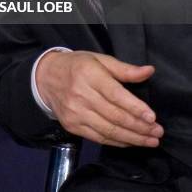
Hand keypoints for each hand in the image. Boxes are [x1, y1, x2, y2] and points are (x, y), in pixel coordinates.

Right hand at [35, 50, 162, 147]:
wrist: (45, 77)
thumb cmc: (76, 66)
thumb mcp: (98, 59)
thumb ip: (124, 69)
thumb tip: (148, 71)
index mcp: (88, 74)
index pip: (115, 94)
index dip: (135, 107)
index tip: (152, 117)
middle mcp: (80, 94)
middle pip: (114, 115)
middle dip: (139, 126)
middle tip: (157, 131)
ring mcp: (74, 111)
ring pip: (108, 130)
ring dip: (132, 138)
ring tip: (149, 140)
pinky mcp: (71, 125)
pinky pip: (98, 138)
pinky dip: (117, 142)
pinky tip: (130, 141)